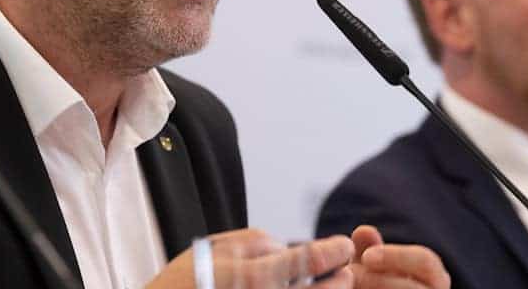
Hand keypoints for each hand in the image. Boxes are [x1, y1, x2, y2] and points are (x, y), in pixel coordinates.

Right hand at [146, 228, 353, 288]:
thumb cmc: (181, 285)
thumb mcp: (214, 249)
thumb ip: (257, 243)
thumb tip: (287, 247)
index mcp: (254, 278)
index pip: (310, 261)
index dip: (333, 250)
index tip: (343, 244)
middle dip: (341, 279)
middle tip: (346, 269)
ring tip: (331, 287)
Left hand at [348, 225, 449, 288]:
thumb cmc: (375, 286)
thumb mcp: (372, 270)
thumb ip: (369, 251)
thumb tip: (364, 231)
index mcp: (434, 278)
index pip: (425, 261)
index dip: (395, 256)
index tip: (365, 257)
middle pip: (413, 287)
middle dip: (377, 280)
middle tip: (349, 276)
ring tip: (348, 286)